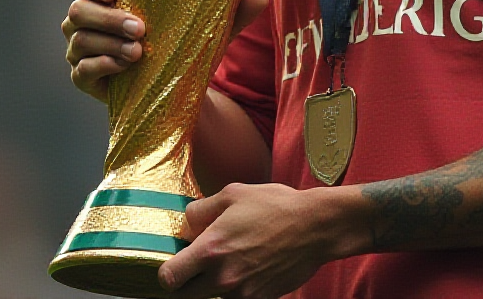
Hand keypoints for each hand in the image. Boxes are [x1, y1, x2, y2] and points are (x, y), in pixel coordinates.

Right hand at [62, 0, 269, 102]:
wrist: (179, 91)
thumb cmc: (187, 43)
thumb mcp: (211, 25)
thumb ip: (234, 9)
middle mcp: (87, 18)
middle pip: (77, 9)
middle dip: (107, 17)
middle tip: (141, 27)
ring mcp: (80, 48)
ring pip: (77, 38)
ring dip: (107, 41)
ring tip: (139, 50)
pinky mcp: (84, 78)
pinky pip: (80, 70)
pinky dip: (101, 65)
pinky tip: (125, 66)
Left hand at [157, 183, 358, 298]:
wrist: (314, 228)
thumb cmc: (275, 206)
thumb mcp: (234, 193)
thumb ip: (202, 209)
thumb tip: (187, 223)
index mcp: (211, 249)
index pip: (168, 279)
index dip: (168, 271)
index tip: (176, 261)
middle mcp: (222, 278)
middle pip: (186, 296)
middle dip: (187, 281)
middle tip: (200, 262)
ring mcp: (241, 294)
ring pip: (212, 298)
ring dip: (214, 283)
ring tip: (234, 258)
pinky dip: (238, 288)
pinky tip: (252, 266)